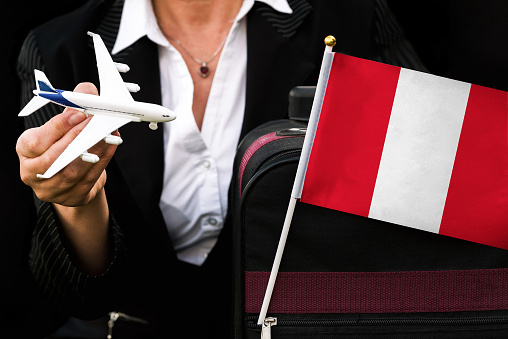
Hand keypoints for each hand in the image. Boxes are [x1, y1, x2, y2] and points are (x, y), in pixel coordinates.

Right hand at [16, 82, 118, 206]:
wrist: (69, 179)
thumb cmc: (61, 147)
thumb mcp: (59, 127)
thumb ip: (71, 108)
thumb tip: (86, 91)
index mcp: (25, 152)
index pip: (36, 142)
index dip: (58, 127)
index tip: (79, 112)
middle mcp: (33, 173)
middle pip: (55, 157)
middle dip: (78, 136)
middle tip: (96, 120)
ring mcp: (53, 189)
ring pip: (73, 170)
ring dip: (93, 149)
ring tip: (107, 132)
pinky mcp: (73, 197)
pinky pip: (89, 178)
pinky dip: (102, 159)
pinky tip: (111, 144)